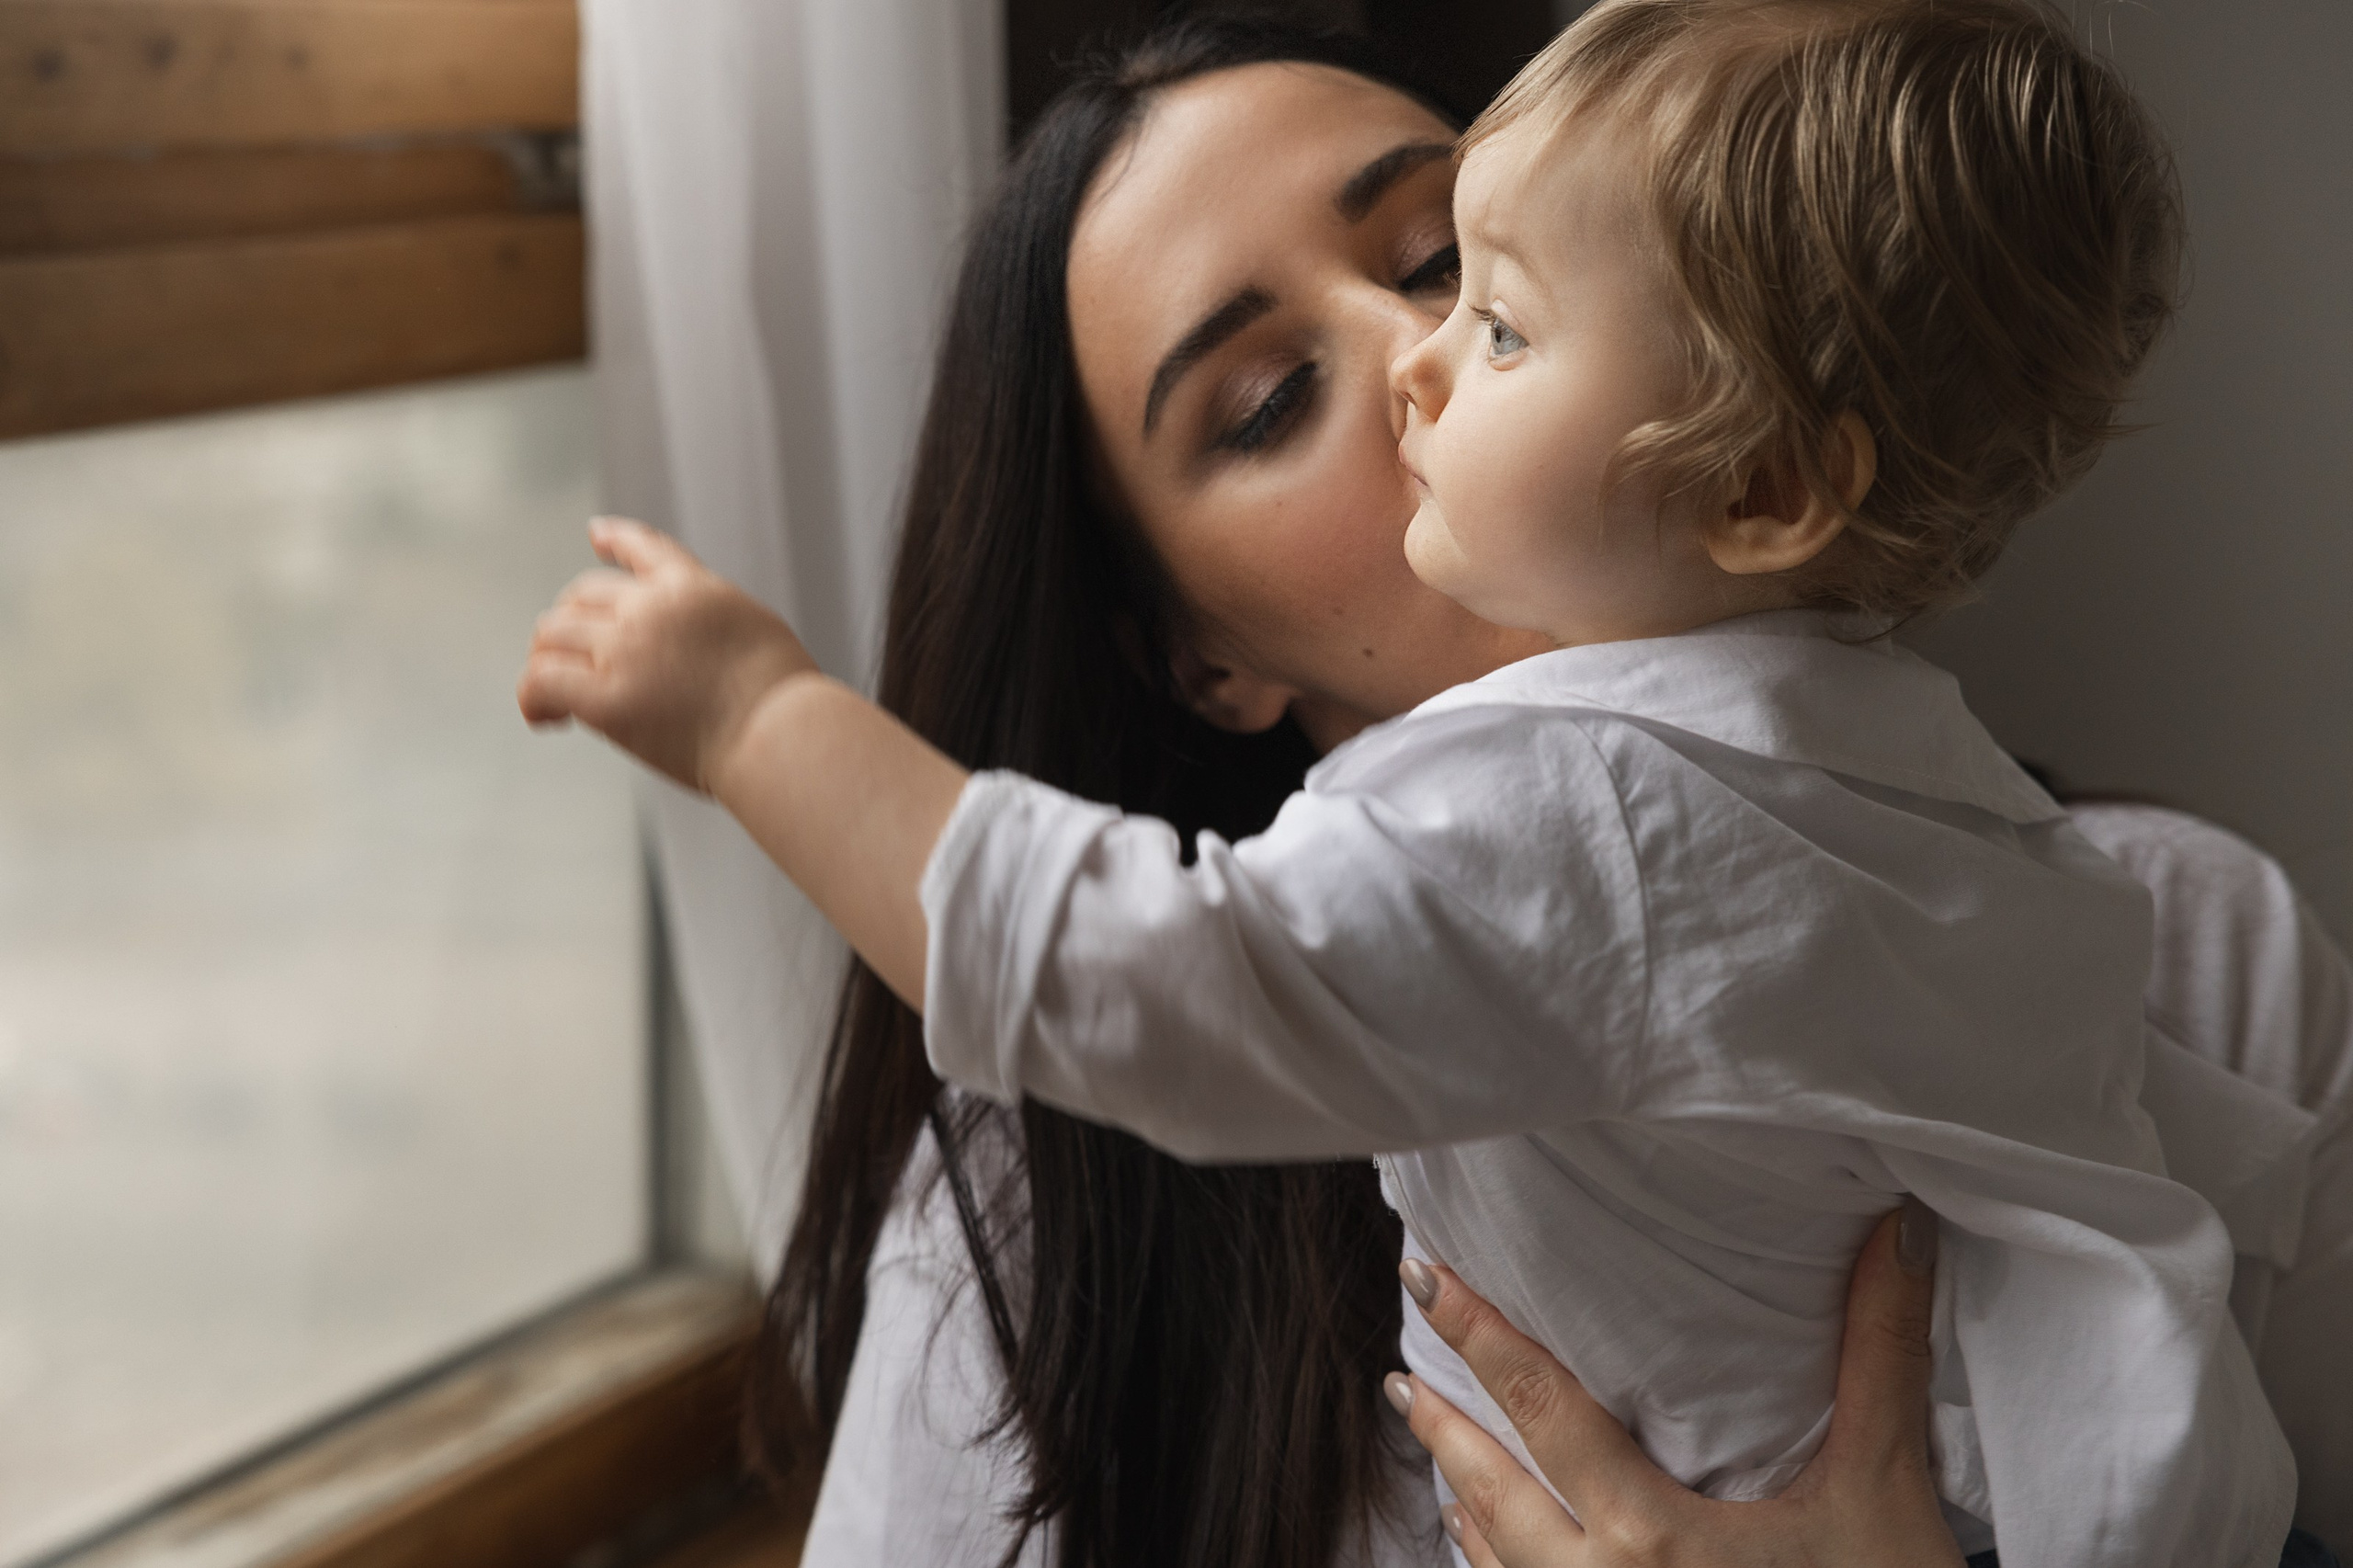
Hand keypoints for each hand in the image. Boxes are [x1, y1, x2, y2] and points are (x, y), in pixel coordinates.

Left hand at [517, 518, 817, 792]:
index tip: (596, 533)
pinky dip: (532, 699)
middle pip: (581, 596)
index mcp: (694, 588)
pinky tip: (544, 719)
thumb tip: (701, 650)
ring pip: (552, 635)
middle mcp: (651, 609)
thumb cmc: (784, 704)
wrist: (781, 736)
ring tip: (555, 696)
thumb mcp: (757, 632)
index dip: (614, 537)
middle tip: (571, 660)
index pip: (643, 547)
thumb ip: (716, 626)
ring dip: (547, 659)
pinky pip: (541, 683)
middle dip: (570, 624)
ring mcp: (625, 650)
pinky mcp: (606, 700)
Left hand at [1391, 1199, 1959, 1567]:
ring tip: (1435, 1446)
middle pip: (1492, 1490)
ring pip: (1497, 1558)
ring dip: (1465, 1497)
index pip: (1540, 1408)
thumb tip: (1899, 1229)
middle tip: (1401, 1375)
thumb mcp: (1883, 1489)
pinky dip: (1493, 1561)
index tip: (1424, 1277)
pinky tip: (1487, 1541)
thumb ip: (1880, 1356)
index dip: (1479, 1333)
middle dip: (1442, 1426)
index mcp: (1652, 1538)